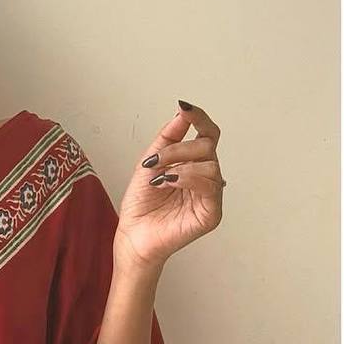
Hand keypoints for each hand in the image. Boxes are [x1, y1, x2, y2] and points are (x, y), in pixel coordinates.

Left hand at [113, 100, 225, 272]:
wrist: (133, 235)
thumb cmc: (140, 206)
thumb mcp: (149, 162)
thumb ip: (168, 138)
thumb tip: (182, 113)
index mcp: (193, 165)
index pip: (207, 135)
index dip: (199, 118)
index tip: (185, 108)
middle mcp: (205, 178)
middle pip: (207, 146)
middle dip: (179, 148)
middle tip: (157, 161)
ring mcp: (210, 196)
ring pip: (210, 164)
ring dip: (181, 164)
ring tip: (160, 177)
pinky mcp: (211, 214)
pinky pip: (209, 186)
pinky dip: (187, 178)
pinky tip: (169, 183)